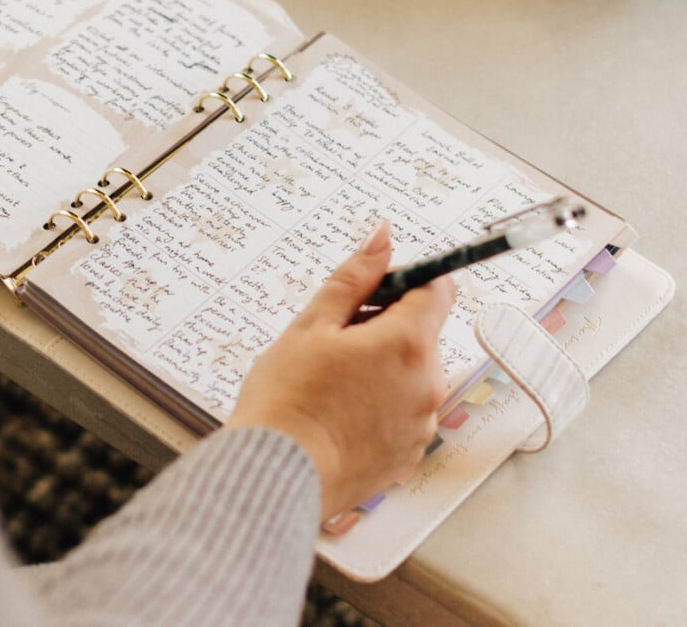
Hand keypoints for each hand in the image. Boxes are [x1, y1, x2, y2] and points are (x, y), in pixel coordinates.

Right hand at [225, 220, 455, 520]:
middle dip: (385, 327)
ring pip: (412, 374)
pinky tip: (340, 414)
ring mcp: (422, 424)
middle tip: (335, 341)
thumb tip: (383, 237)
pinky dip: (381, 406)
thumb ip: (355, 277)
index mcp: (408, 343)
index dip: (408, 281)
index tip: (376, 290)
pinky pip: (405, 413)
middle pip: (422, 334)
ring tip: (333, 384)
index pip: (438, 289)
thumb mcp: (313, 325)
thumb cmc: (287, 401)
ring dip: (384, 368)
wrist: (276, 476)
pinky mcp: (410, 456)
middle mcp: (428, 384)